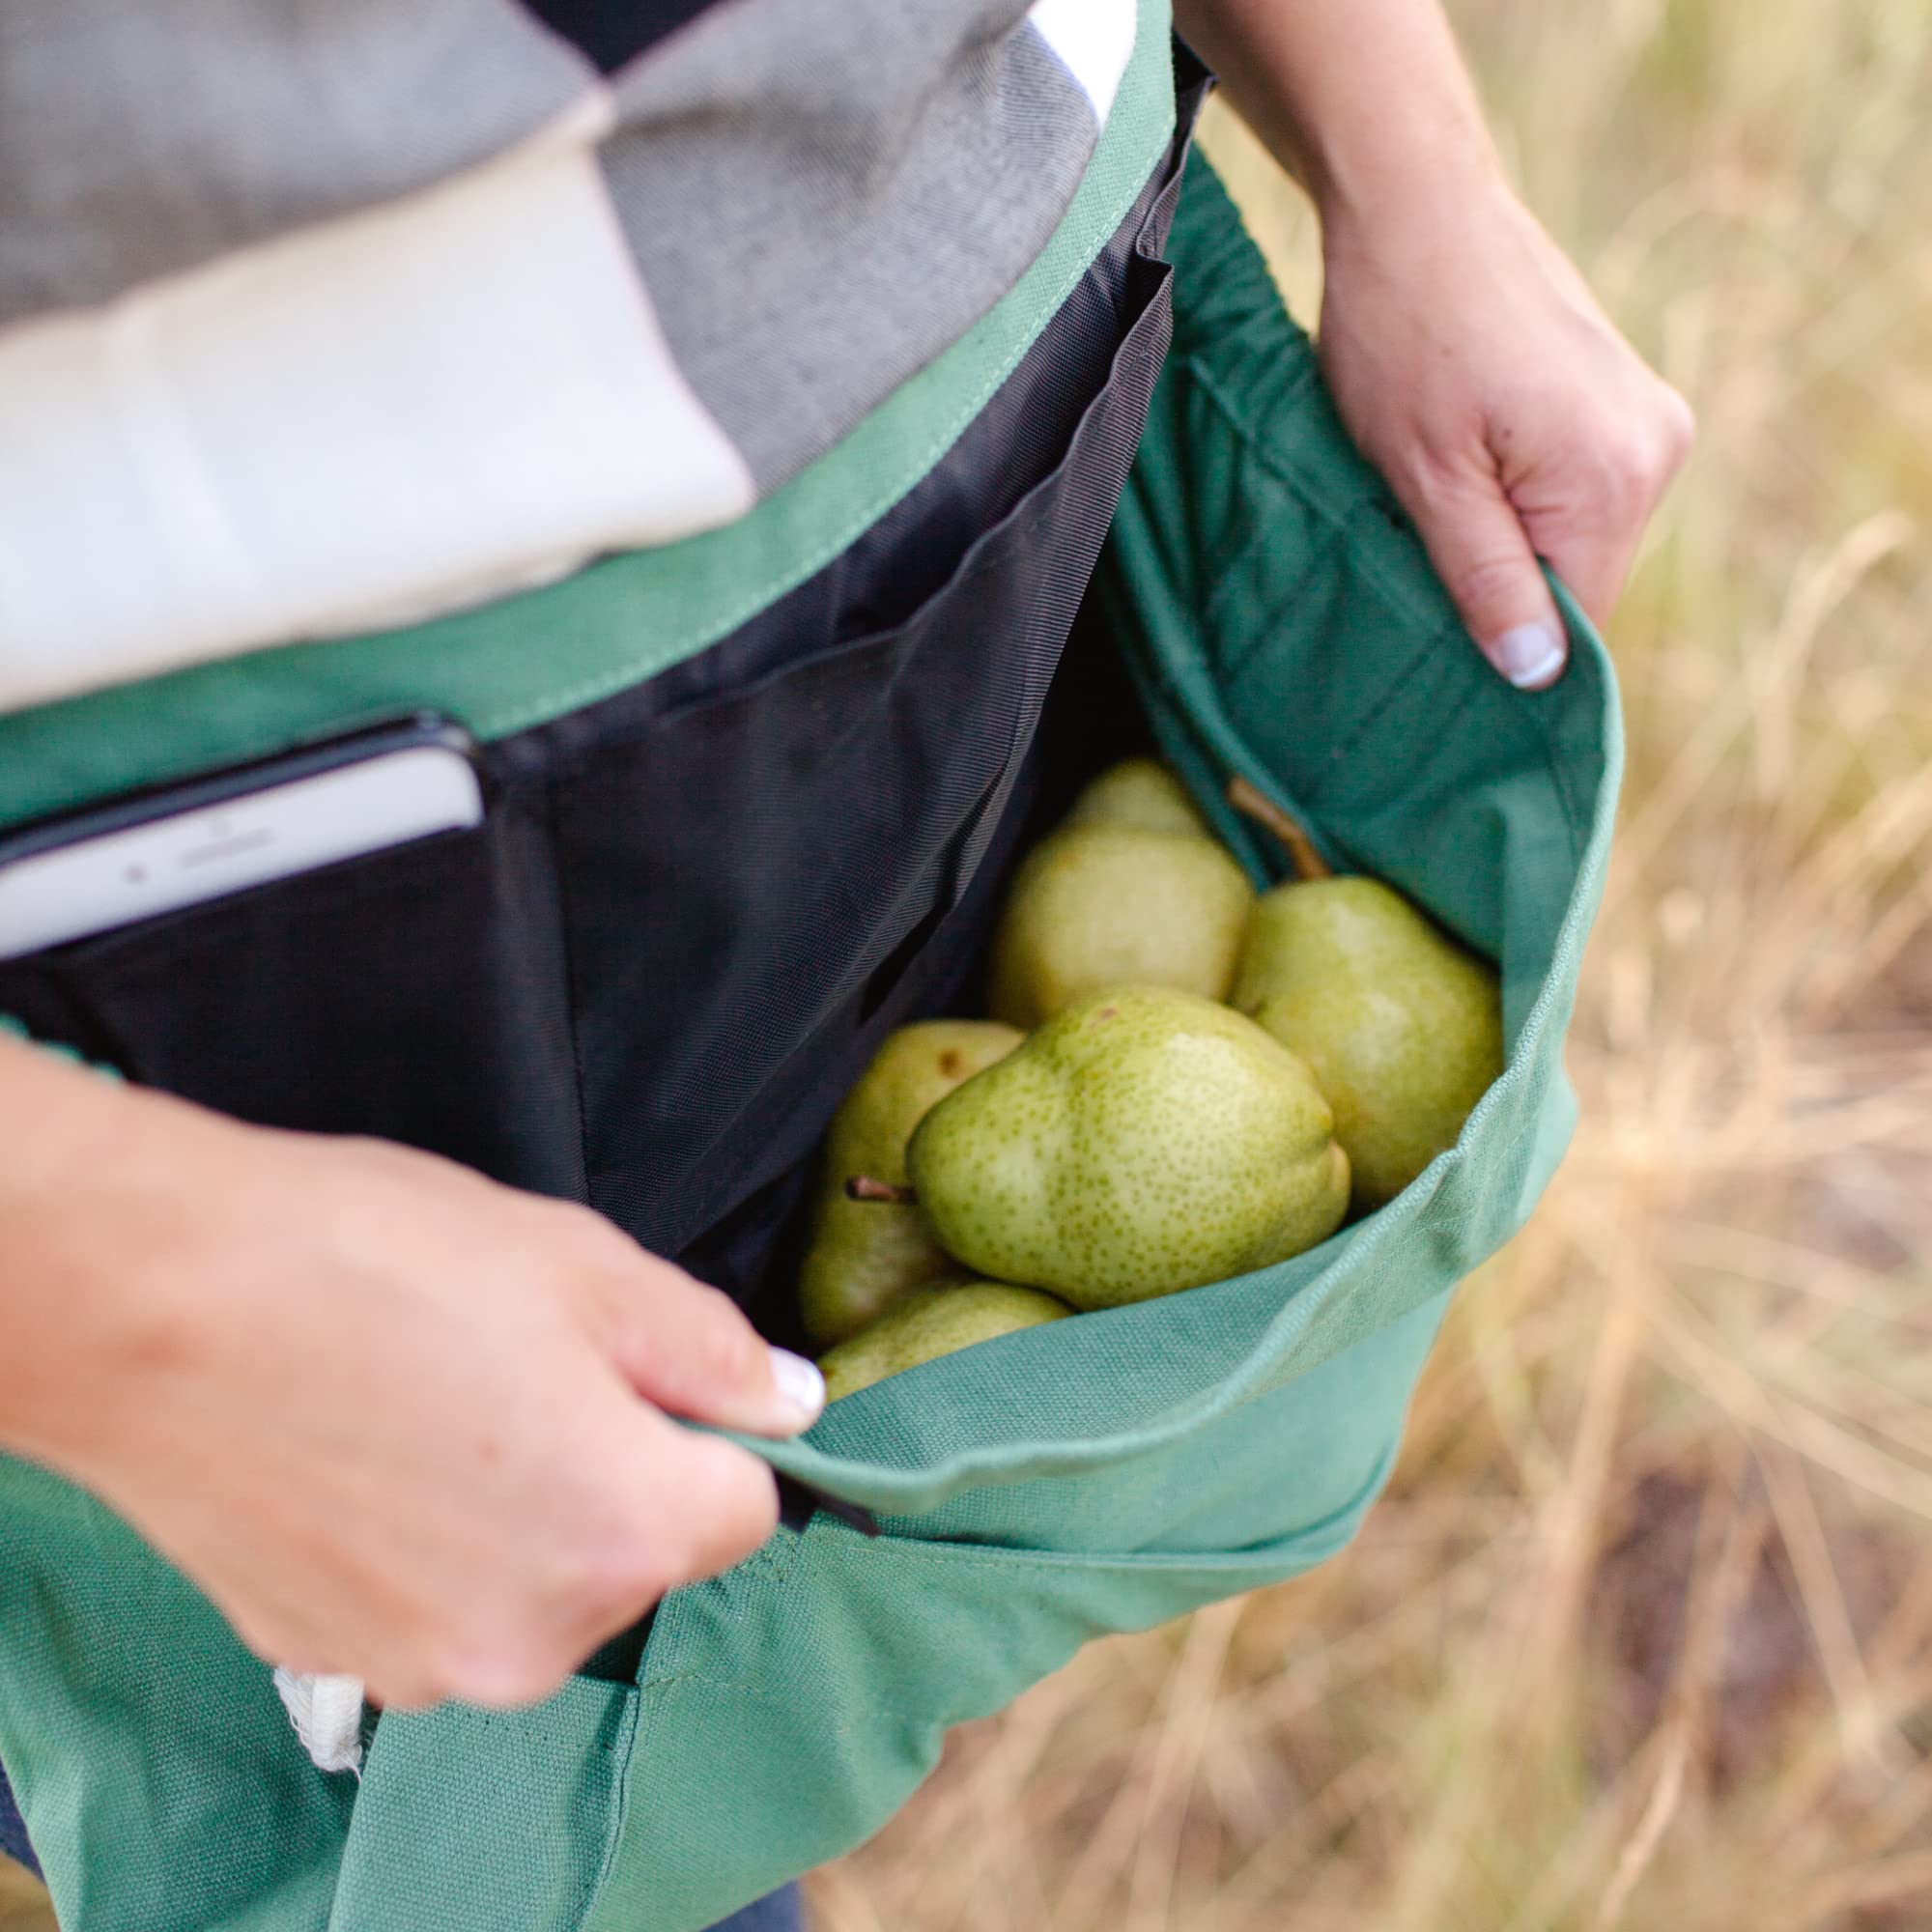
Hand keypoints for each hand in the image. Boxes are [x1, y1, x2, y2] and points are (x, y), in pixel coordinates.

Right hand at [0, 1050, 822, 1709]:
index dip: (704, 1422)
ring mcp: (428, 1664)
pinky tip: (364, 1450)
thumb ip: (712, 1352)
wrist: (153, 1303)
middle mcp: (542, 1637)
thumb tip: (787, 1404)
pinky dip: (426, 1546)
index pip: (747, 1503)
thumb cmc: (373, 1263)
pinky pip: (437, 1604)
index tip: (636, 1368)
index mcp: (628, 1534)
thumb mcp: (587, 1268)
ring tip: (429, 1400)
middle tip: (516, 1364)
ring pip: (538, 1584)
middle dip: (610, 1467)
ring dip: (517, 1511)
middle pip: (638, 1552)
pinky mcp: (334, 1659)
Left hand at [1316, 173, 1692, 685]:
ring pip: (1573, 539)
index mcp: (1614, 478)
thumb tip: (1538, 674)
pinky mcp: (1622, 399)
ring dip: (1505, 541)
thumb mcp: (1427, 478)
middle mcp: (1657, 449)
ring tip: (1436, 492)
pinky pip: (1574, 491)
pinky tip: (1464, 462)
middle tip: (1414, 553)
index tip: (1438, 651)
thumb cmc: (1403, 335)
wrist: (1417, 208)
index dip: (1508, 653)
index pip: (1576, 627)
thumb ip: (1487, 580)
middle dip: (1501, 589)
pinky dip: (1519, 499)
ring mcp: (1647, 418)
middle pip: (1579, 583)